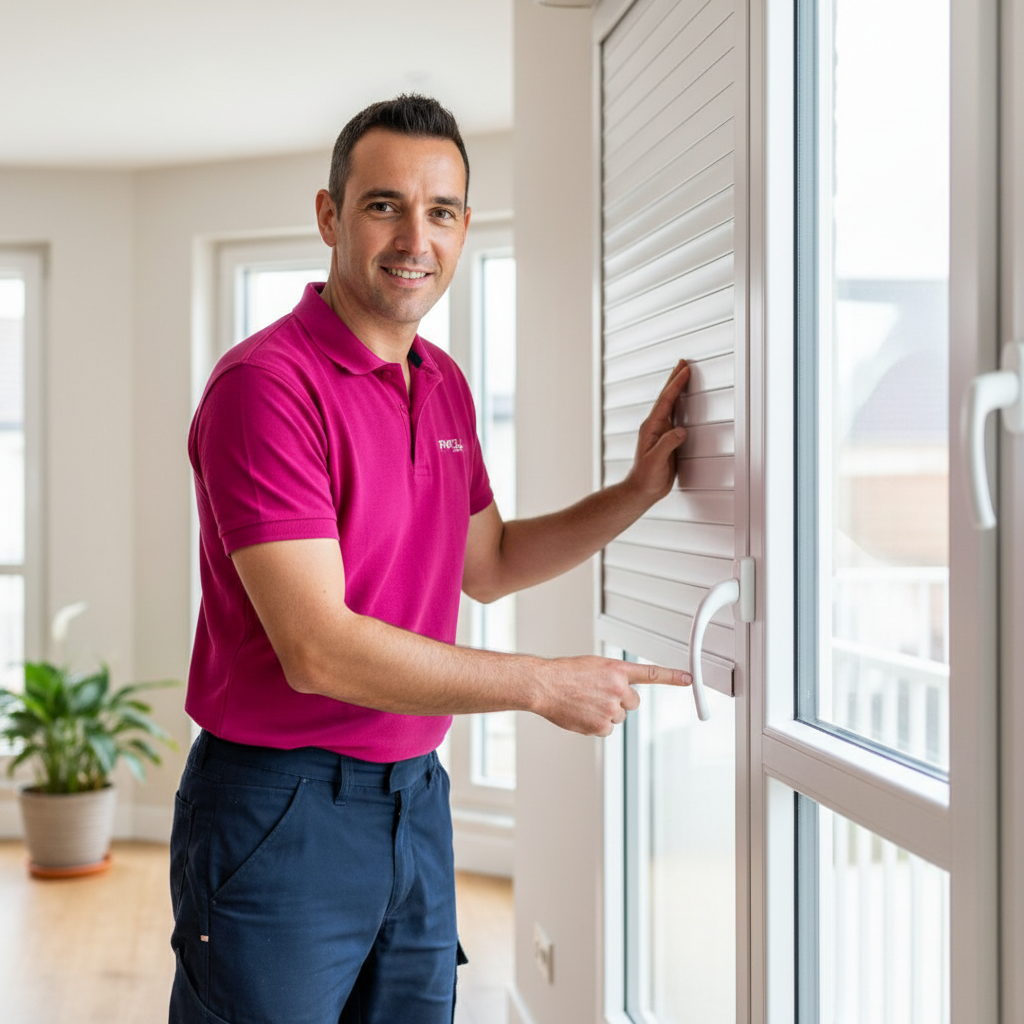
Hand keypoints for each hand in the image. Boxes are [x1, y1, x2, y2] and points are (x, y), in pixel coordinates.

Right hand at [532, 656, 690, 736]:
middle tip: (599, 696)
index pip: (651, 674)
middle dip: (620, 701)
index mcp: (617, 670)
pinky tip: (582, 714)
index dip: (673, 677)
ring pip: (618, 716)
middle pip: (633, 702)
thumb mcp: (594, 666)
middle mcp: (618, 688)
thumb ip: (613, 677)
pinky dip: (597, 724)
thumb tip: (622, 691)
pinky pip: (607, 729)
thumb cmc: (565, 674)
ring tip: (585, 703)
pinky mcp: (601, 725)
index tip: (689, 679)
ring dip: (606, 712)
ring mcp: (610, 708)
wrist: (545, 685)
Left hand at [624, 359, 690, 504]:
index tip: (685, 370)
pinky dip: (679, 403)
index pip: (666, 401)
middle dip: (674, 379)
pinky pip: (674, 415)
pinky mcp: (666, 439)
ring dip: (676, 388)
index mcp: (651, 427)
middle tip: (683, 363)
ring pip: (670, 404)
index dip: (676, 385)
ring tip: (682, 375)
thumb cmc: (646, 478)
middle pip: (666, 397)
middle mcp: (654, 426)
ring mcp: (659, 432)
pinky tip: (682, 401)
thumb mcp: (656, 461)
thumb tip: (680, 429)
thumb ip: (667, 444)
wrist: (641, 490)